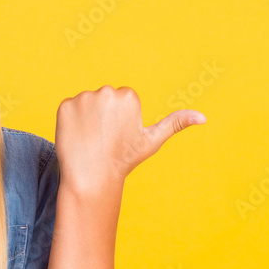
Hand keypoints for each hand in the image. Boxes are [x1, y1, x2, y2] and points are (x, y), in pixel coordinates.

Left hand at [53, 85, 205, 191]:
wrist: (92, 177)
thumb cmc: (124, 160)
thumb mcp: (152, 141)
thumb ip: (176, 123)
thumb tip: (203, 117)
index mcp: (129, 95)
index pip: (122, 100)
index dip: (120, 120)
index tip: (118, 136)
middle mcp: (106, 92)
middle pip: (103, 99)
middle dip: (103, 116)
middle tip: (104, 139)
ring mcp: (83, 98)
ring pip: (86, 104)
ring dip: (86, 118)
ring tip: (91, 139)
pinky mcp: (64, 106)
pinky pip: (69, 109)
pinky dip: (70, 121)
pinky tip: (77, 137)